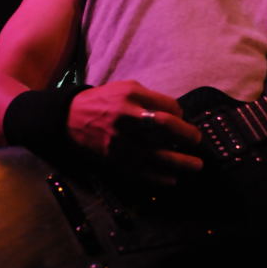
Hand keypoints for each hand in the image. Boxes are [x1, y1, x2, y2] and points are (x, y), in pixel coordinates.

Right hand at [66, 80, 202, 184]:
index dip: (181, 115)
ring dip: (181, 162)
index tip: (183, 120)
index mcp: (131, 97)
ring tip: (196, 165)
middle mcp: (127, 118)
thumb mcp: (126, 88)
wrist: (70, 118)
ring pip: (158, 155)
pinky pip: (142, 172)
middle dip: (187, 135)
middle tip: (196, 140)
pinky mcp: (115, 160)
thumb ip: (151, 98)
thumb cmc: (104, 101)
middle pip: (166, 127)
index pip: (168, 107)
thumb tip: (178, 114)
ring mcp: (121, 142)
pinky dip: (160, 178)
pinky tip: (172, 180)